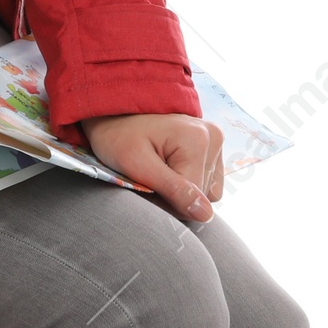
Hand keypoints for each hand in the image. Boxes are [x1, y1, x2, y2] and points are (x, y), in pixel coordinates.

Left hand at [79, 113, 224, 222]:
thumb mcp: (137, 164)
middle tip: (146, 176)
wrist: (113, 113)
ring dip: (179, 190)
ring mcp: (215, 142)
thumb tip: (206, 215)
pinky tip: (168, 167)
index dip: (164, 201)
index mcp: (198, 139)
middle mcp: (213, 137)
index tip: (142, 183)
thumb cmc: (117, 136)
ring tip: (156, 168)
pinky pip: (207, 184)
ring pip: (205, 192)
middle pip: (201, 197)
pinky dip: (186, 183)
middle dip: (172, 195)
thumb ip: (172, 190)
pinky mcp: (211, 149)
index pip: (194, 200)